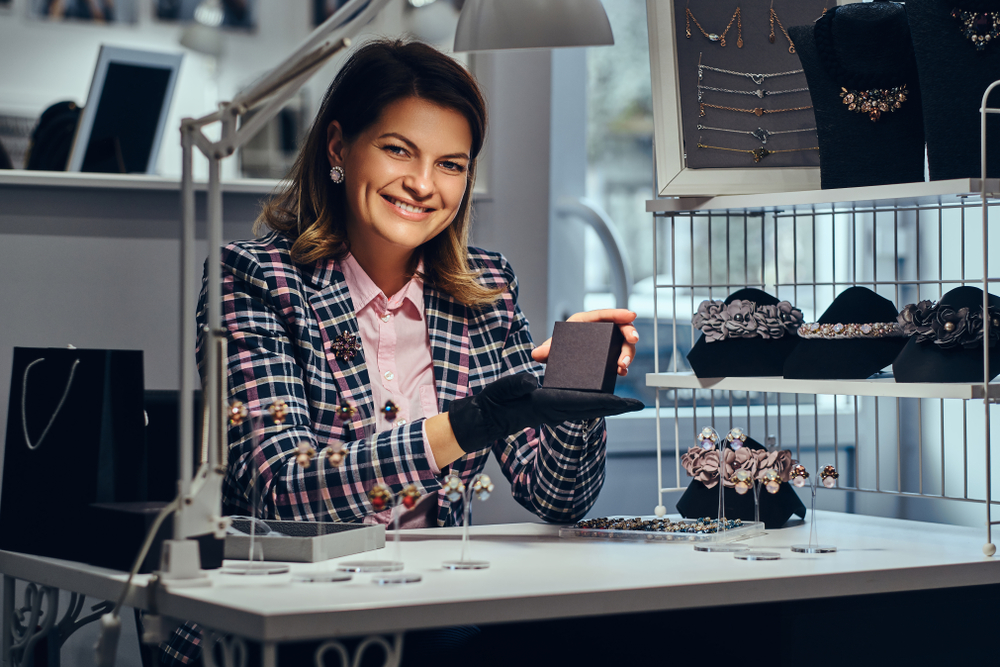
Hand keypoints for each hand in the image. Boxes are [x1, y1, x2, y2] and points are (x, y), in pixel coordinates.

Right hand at [447, 373, 644, 451]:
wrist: (487, 418)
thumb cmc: (495, 403)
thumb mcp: (504, 389)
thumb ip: (517, 384)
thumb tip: (531, 381)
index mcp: (549, 404)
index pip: (586, 403)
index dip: (610, 403)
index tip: (630, 403)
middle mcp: (556, 410)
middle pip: (593, 409)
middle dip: (616, 407)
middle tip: (637, 404)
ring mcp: (555, 412)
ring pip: (588, 409)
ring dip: (606, 405)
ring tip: (625, 401)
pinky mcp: (551, 409)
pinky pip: (578, 407)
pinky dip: (593, 402)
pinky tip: (598, 397)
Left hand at [531, 309, 638, 375]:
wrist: (560, 362)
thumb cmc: (559, 347)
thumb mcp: (553, 347)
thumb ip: (546, 350)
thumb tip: (536, 354)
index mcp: (586, 322)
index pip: (604, 314)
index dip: (618, 313)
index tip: (631, 315)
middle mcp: (599, 331)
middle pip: (620, 328)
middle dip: (629, 334)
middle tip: (633, 341)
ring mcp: (607, 344)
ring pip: (624, 345)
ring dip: (627, 354)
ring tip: (622, 366)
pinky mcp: (610, 357)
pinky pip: (621, 359)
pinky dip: (623, 366)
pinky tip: (621, 372)